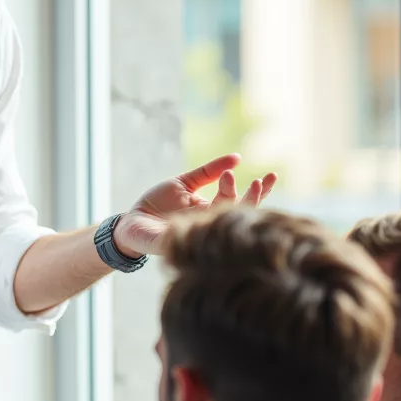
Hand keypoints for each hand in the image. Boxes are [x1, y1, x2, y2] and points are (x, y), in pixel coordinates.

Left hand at [113, 154, 276, 258]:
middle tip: (260, 181)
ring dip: (234, 205)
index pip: (241, 202)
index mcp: (212, 212)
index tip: (271, 174)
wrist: (130, 223)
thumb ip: (209, 172)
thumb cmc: (157, 205)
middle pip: (238, 214)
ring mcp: (196, 235)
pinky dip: (206, 220)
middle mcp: (208, 225)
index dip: (258, 191)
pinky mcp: (177, 242)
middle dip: (253, 199)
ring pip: (222, 223)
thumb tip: (238, 158)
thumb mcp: (185, 183)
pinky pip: (194, 232)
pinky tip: (212, 205)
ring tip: (242, 185)